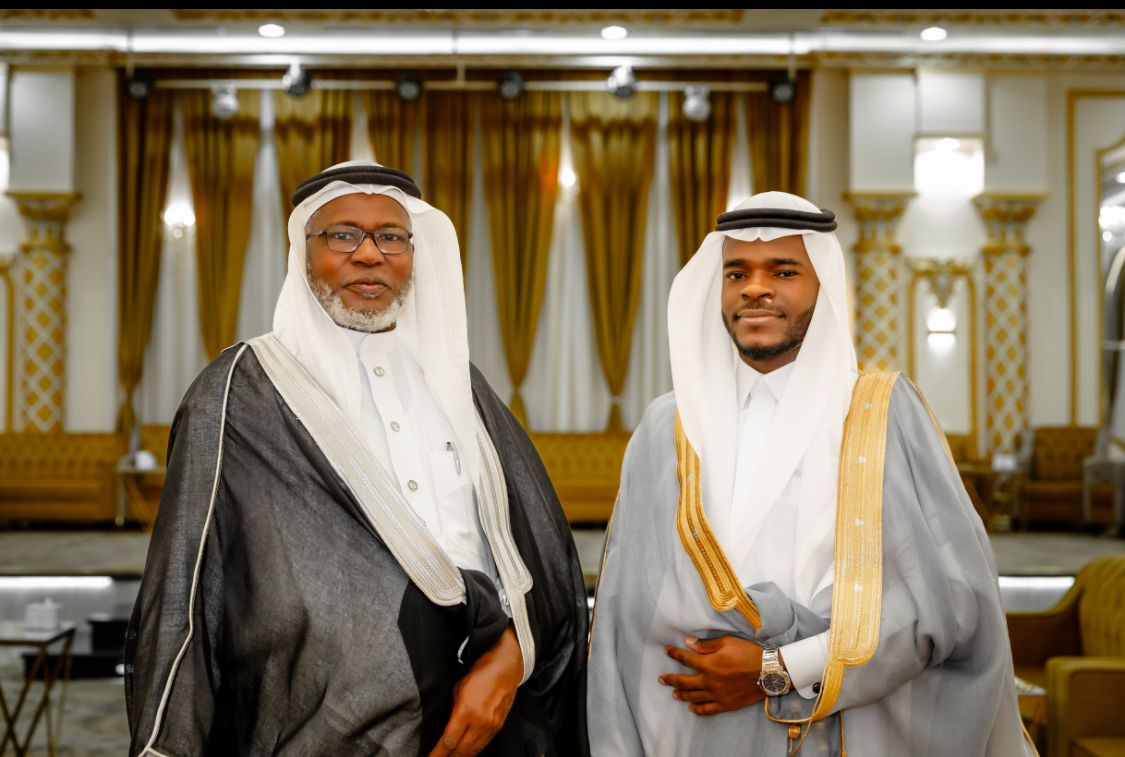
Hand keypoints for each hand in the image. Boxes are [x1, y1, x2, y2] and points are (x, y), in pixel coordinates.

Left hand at [428, 625, 522, 756]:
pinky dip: (473, 751)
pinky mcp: (499, 726)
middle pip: (461, 751)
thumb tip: (448, 725)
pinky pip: (484, 744)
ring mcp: (491, 726)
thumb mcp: (458, 688)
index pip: (449, 741)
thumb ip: (453, 709)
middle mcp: (480, 722)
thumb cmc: (481, 673)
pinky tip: (465, 752)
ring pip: (473, 751)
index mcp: (466, 711)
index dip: (437, 753)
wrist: (506, 667)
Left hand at [659, 635, 770, 715]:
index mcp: (708, 664)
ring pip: (694, 696)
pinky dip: (698, 709)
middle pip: (684, 681)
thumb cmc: (748, 653)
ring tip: (674, 693)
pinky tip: (691, 708)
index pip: (686, 659)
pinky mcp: (726, 704)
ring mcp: (717, 695)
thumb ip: (706, 645)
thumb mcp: (727, 642)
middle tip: (661, 679)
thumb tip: (688, 642)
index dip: (674, 654)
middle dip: (671, 679)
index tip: (666, 651)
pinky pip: (708, 710)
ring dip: (681, 694)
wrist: (769, 672)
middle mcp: (709, 681)